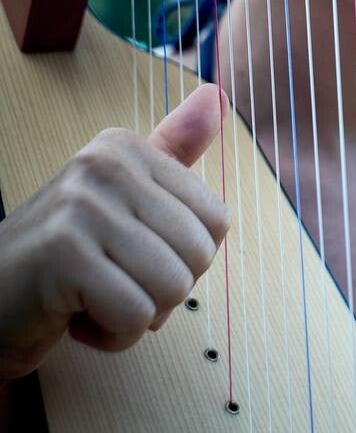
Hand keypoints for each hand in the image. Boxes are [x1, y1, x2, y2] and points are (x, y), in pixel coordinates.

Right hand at [0, 85, 229, 379]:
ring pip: (171, 287)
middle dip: (163, 292)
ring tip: (93, 299)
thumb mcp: (125, 198)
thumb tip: (217, 96)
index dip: (183, 260)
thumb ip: (173, 150)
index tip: (133, 258)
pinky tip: (75, 318)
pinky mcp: (62, 254)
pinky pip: (134, 315)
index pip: (215, 221)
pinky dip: (112, 336)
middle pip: (198, 255)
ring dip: (137, 317)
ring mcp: (81, 205)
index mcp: (125, 148)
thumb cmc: (65, 260)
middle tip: (112, 284)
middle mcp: (104, 164)